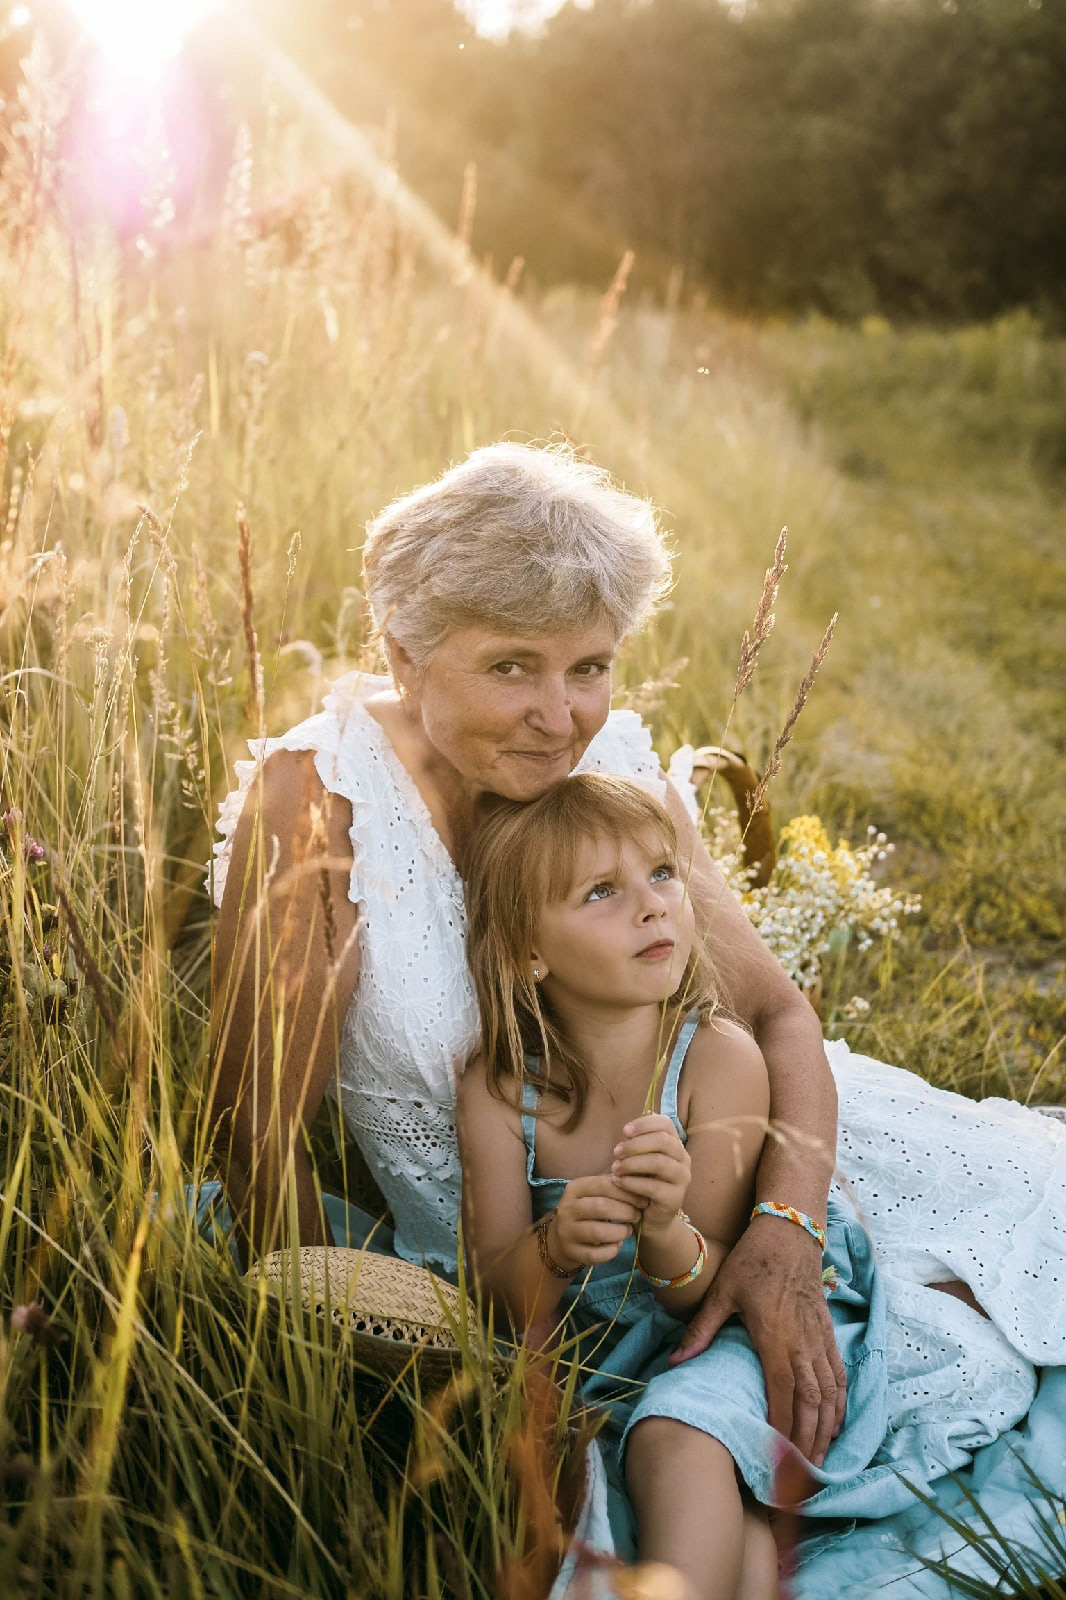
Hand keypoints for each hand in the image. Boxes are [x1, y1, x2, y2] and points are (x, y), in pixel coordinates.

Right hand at [552, 1175, 644, 1269]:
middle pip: (602, 1207)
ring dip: (620, 1232)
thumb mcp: (594, 1193)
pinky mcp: (571, 1251)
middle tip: (637, 1216)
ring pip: (598, 1232)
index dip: (628, 1193)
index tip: (642, 1201)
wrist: (563, 1235)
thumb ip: (612, 1187)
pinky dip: (611, 1251)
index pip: (604, 1185)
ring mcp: (567, 1231)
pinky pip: (595, 1254)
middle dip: (626, 1212)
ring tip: (628, 1230)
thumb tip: (638, 1182)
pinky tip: (617, 1245)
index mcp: (575, 1188)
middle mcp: (567, 1208)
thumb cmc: (587, 1209)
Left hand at [610, 1113, 690, 1231]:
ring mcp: (682, 1179)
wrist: (650, 1218)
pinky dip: (632, 1182)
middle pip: (663, 1141)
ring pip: (659, 1162)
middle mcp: (683, 1159)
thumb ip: (637, 1144)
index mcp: (675, 1145)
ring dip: (632, 1163)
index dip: (645, 1124)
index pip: (666, 1124)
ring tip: (615, 1168)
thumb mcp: (640, 1160)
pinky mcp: (675, 1199)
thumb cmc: (642, 1182)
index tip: (624, 1131)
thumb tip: (628, 1129)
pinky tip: (618, 1182)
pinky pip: (653, 1187)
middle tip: (616, 1152)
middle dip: (636, 1144)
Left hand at [669, 1216, 846, 1466]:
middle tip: (799, 1479)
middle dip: (806, 1443)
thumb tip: (676, 1364)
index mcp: (775, 1336)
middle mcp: (802, 1342)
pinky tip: (834, 1426)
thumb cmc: (752, 1262)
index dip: (782, 1430)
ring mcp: (820, 1339)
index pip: (782, 1393)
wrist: (788, 1232)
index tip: (776, 1461)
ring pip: (830, 1394)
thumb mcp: (721, 1293)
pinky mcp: (828, 1333)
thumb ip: (701, 1331)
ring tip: (817, 1464)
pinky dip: (839, 1405)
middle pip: (811, 1403)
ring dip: (825, 1430)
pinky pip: (839, 1376)